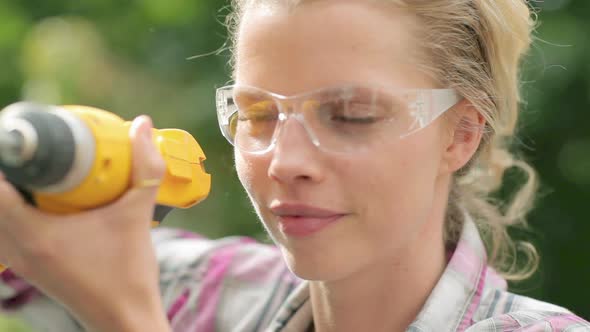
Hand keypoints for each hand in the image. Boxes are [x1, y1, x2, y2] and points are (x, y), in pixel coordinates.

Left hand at [0, 116, 170, 331]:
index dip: (4, 160)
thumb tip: (142, 126)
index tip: (20, 141)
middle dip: (8, 174)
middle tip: (30, 152)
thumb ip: (145, 169)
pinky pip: (4, 233)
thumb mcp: (138, 215)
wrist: (125, 318)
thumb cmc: (129, 274)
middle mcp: (19, 248)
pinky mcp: (28, 267)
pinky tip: (37, 202)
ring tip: (32, 174)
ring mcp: (20, 261)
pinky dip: (10, 212)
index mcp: (37, 234)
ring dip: (6, 193)